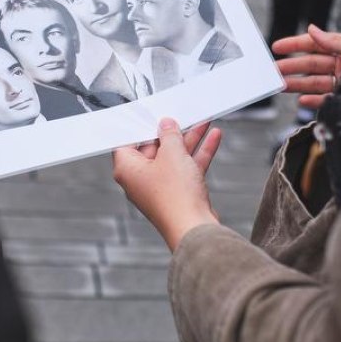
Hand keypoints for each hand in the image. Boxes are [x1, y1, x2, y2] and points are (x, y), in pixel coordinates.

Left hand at [113, 119, 221, 250]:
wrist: (194, 227)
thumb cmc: (175, 196)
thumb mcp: (172, 154)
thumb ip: (170, 135)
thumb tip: (166, 124)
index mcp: (127, 169)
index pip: (128, 141)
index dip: (140, 126)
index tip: (152, 113)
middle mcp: (141, 178)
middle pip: (155, 147)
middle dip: (172, 131)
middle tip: (182, 114)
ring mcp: (161, 186)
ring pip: (175, 156)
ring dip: (190, 139)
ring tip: (204, 121)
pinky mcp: (178, 192)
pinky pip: (187, 167)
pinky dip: (199, 153)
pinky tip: (213, 138)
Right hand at [273, 24, 340, 108]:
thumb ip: (334, 40)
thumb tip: (312, 29)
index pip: (314, 45)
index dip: (295, 45)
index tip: (277, 47)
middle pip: (310, 65)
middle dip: (290, 66)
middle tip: (273, 69)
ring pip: (314, 82)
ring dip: (297, 84)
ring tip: (281, 85)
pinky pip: (326, 100)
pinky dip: (314, 101)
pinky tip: (302, 100)